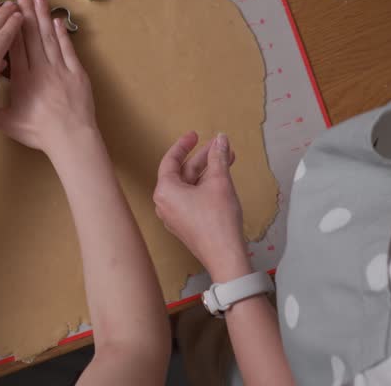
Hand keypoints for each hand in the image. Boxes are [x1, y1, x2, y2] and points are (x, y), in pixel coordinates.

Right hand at [0, 0, 96, 157]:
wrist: (71, 138)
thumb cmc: (38, 133)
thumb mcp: (7, 124)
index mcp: (22, 79)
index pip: (14, 46)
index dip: (10, 26)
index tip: (7, 9)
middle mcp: (40, 69)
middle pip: (31, 35)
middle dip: (25, 12)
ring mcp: (60, 69)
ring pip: (49, 38)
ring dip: (43, 16)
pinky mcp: (77, 74)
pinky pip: (68, 50)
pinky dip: (62, 35)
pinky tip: (57, 21)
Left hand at [152, 132, 250, 282]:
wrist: (225, 255)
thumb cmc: (218, 220)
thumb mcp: (219, 182)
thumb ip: (218, 158)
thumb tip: (221, 140)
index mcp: (165, 191)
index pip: (170, 160)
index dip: (184, 145)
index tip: (195, 135)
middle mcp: (164, 203)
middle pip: (182, 173)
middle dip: (203, 158)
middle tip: (220, 146)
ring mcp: (174, 216)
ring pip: (189, 186)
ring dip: (207, 172)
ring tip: (227, 159)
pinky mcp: (185, 224)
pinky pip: (192, 199)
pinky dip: (205, 187)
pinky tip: (222, 179)